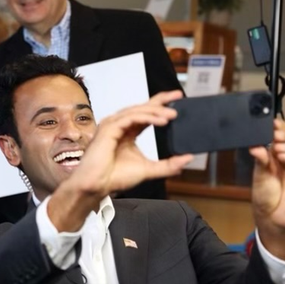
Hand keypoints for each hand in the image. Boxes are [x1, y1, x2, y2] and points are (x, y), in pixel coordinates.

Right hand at [50, 91, 192, 230]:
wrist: (97, 185)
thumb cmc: (114, 177)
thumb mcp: (148, 169)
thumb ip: (168, 165)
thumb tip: (187, 158)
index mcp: (127, 132)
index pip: (146, 113)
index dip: (161, 104)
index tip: (178, 100)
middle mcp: (119, 125)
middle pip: (142, 107)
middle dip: (161, 101)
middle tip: (178, 98)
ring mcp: (113, 125)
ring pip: (137, 110)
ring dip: (156, 111)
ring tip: (172, 115)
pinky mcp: (109, 128)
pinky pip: (130, 118)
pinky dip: (146, 118)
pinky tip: (160, 121)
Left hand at [250, 119, 284, 260]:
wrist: (271, 215)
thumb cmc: (264, 195)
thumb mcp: (259, 175)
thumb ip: (260, 160)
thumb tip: (255, 146)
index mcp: (277, 155)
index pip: (281, 137)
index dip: (279, 128)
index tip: (272, 123)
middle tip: (275, 134)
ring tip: (277, 148)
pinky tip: (284, 157)